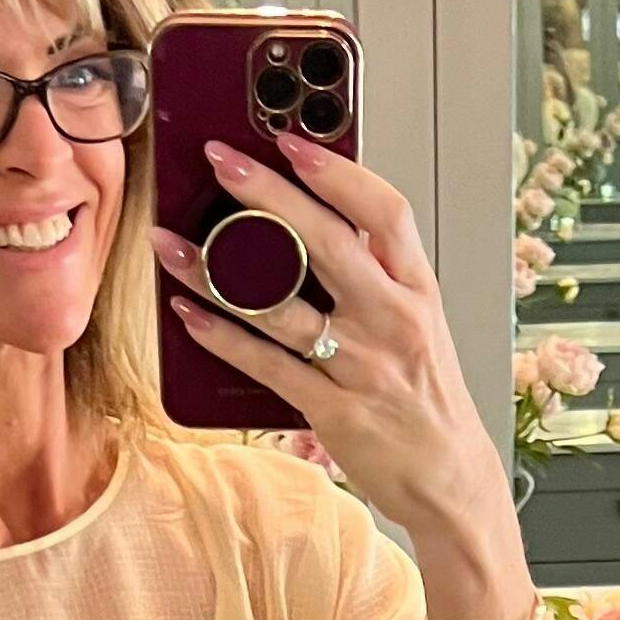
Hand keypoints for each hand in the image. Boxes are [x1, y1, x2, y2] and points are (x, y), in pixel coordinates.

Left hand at [154, 135, 518, 596]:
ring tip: (170, 244)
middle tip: (219, 161)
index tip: (292, 140)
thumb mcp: (418, 323)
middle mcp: (393, 320)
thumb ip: (374, 276)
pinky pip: (267, 365)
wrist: (449, 479)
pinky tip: (187, 314)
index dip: (338, 171)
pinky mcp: (333, 411)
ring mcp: (362, 366)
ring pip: (281, 304)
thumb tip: (304, 225)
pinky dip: (222, 337)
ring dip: (216, 271)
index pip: (386, 212)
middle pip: (326, 241)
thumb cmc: (425, 397)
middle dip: (266, 195)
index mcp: (417, 289)